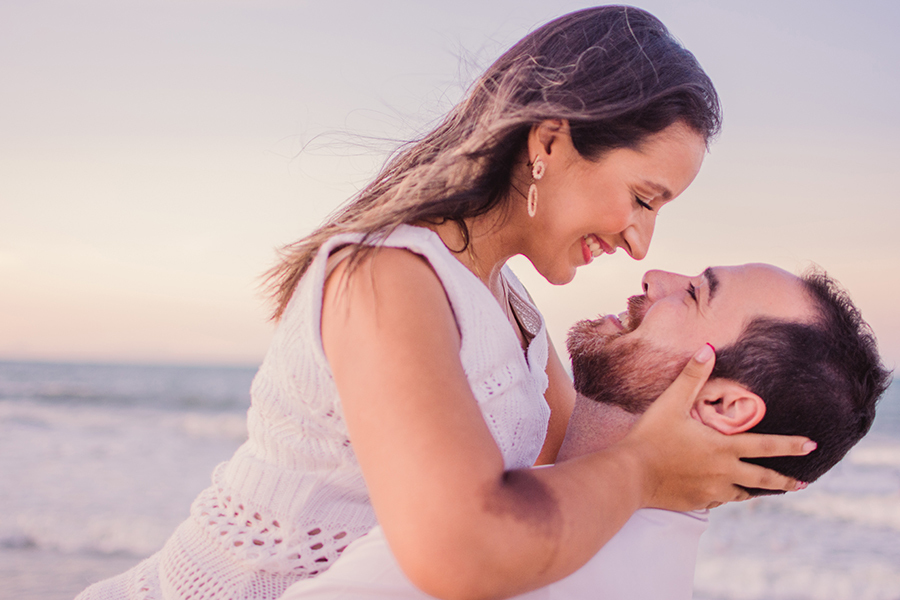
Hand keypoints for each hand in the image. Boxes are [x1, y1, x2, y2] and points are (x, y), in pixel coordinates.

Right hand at [617, 344, 813, 510]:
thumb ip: (692, 376)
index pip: (766, 446)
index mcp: (723, 448)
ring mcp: (712, 490)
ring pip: (742, 493)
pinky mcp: (697, 502)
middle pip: (764, 479)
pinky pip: (719, 500)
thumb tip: (708, 347)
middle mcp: (724, 472)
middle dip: (785, 481)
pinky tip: (722, 493)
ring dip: (754, 490)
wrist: (630, 475)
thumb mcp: (671, 402)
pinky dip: (725, 495)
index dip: (791, 445)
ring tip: (762, 491)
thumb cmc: (651, 435)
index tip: (811, 446)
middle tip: (802, 483)